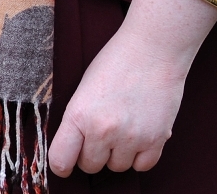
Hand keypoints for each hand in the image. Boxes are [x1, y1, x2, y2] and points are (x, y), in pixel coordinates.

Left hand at [48, 0, 216, 175]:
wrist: (152, 49)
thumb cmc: (115, 62)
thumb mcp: (83, 89)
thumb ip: (77, 120)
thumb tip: (72, 148)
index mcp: (79, 114)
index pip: (61, 160)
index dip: (61, 165)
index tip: (65, 163)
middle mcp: (103, 130)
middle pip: (90, 166)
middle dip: (92, 154)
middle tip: (99, 134)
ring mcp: (131, 137)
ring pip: (117, 167)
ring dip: (117, 154)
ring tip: (121, 128)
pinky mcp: (156, 140)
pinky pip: (142, 166)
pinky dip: (139, 156)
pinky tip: (137, 136)